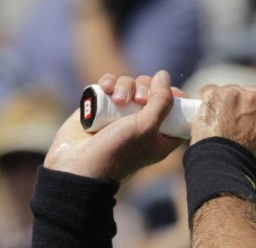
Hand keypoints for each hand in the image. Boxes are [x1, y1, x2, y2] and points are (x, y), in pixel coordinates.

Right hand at [44, 70, 183, 181]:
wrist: (78, 164)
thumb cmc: (117, 150)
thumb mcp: (147, 126)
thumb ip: (161, 101)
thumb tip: (163, 75)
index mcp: (161, 136)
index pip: (178, 113)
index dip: (177, 99)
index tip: (173, 92)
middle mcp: (143, 124)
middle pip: (152, 91)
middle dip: (146, 88)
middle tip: (139, 100)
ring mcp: (121, 114)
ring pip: (130, 85)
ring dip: (125, 86)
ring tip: (117, 100)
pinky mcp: (101, 106)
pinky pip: (110, 85)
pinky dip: (108, 83)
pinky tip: (104, 88)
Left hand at [190, 84, 255, 173]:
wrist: (224, 169)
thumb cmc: (247, 165)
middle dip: (246, 104)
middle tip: (237, 125)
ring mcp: (246, 95)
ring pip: (234, 91)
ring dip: (228, 103)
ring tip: (221, 126)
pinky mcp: (221, 93)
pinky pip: (212, 91)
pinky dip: (209, 103)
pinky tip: (209, 119)